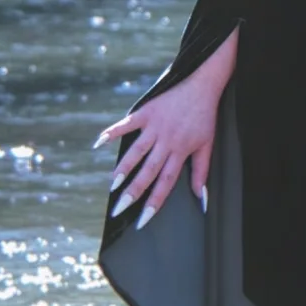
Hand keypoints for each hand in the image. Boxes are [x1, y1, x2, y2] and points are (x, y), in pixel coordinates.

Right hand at [96, 27, 238, 223]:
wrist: (202, 85)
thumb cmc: (205, 118)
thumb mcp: (207, 145)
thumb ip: (201, 173)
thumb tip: (202, 200)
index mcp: (180, 151)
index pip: (165, 183)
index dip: (153, 203)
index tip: (141, 221)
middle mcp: (166, 141)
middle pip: (148, 171)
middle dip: (133, 192)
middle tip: (118, 209)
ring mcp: (155, 126)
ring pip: (136, 151)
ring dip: (124, 168)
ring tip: (112, 185)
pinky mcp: (146, 111)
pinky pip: (127, 124)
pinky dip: (112, 132)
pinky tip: (98, 142)